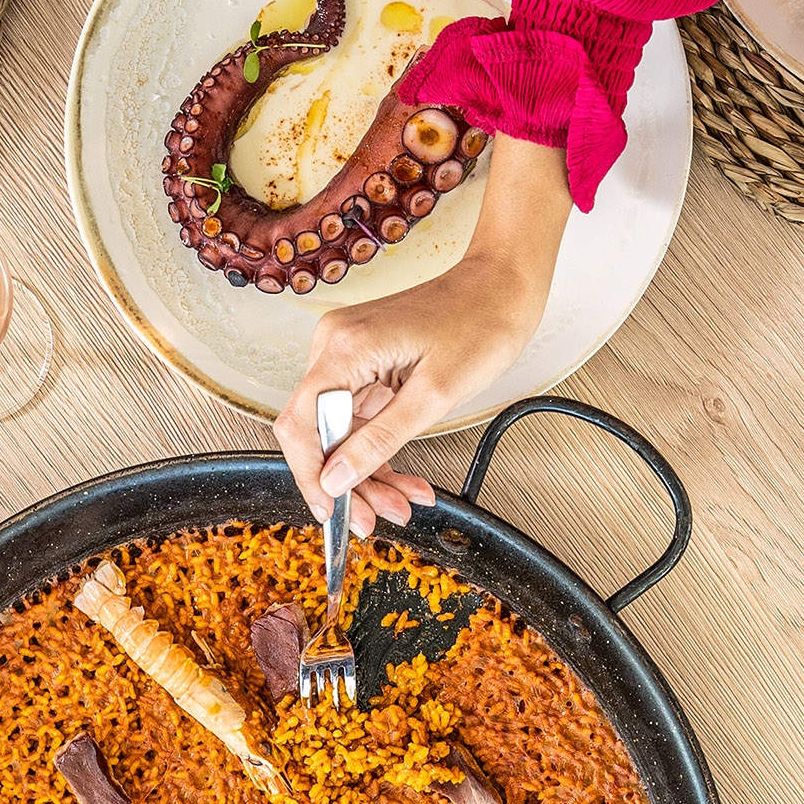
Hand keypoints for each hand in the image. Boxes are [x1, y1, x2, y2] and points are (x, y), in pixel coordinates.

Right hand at [274, 137, 570, 535]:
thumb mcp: (434, 397)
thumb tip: (335, 479)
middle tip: (377, 518)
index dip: (309, 476)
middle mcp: (335, 345)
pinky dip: (379, 448)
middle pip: (319, 433)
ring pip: (340, 432)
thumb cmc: (481, 325)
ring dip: (369, 472)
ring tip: (403, 501)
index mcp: (345, 348)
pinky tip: (404, 477)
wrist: (503, 285)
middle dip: (349, 481)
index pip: (301, 425)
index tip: (330, 512)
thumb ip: (379, 441)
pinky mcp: (364, 360)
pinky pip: (359, 417)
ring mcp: (348, 352)